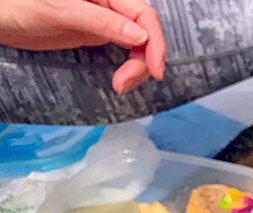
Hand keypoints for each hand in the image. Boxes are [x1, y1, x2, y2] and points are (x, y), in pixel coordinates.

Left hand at [0, 0, 165, 93]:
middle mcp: (110, 4)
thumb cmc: (19, 4)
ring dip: (137, 68)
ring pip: (139, 45)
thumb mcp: (60, 11)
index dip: (155, 43)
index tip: (155, 70)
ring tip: (119, 85)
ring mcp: (105, 20)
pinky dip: (128, 68)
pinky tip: (119, 79)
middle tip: (124, 84)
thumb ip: (100, 21)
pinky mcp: (98, 34)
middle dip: (144, 61)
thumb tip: (140, 37)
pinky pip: (125, 51)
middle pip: (146, 32)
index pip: (144, 15)